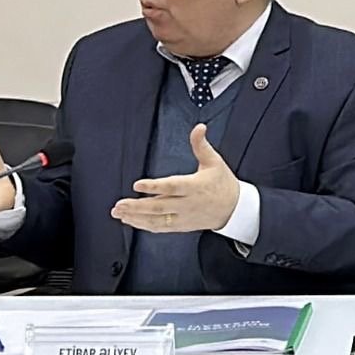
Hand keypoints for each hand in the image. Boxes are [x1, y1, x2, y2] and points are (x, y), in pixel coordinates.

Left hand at [111, 124, 239, 232]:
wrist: (235, 209)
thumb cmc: (223, 183)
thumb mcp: (214, 162)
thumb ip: (201, 145)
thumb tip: (199, 127)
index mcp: (195, 186)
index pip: (172, 187)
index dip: (154, 186)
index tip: (137, 184)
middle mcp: (188, 203)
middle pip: (160, 206)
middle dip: (138, 206)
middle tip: (119, 204)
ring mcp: (184, 216)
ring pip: (158, 220)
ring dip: (136, 218)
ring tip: (119, 213)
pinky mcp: (182, 225)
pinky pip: (161, 227)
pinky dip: (144, 225)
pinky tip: (130, 220)